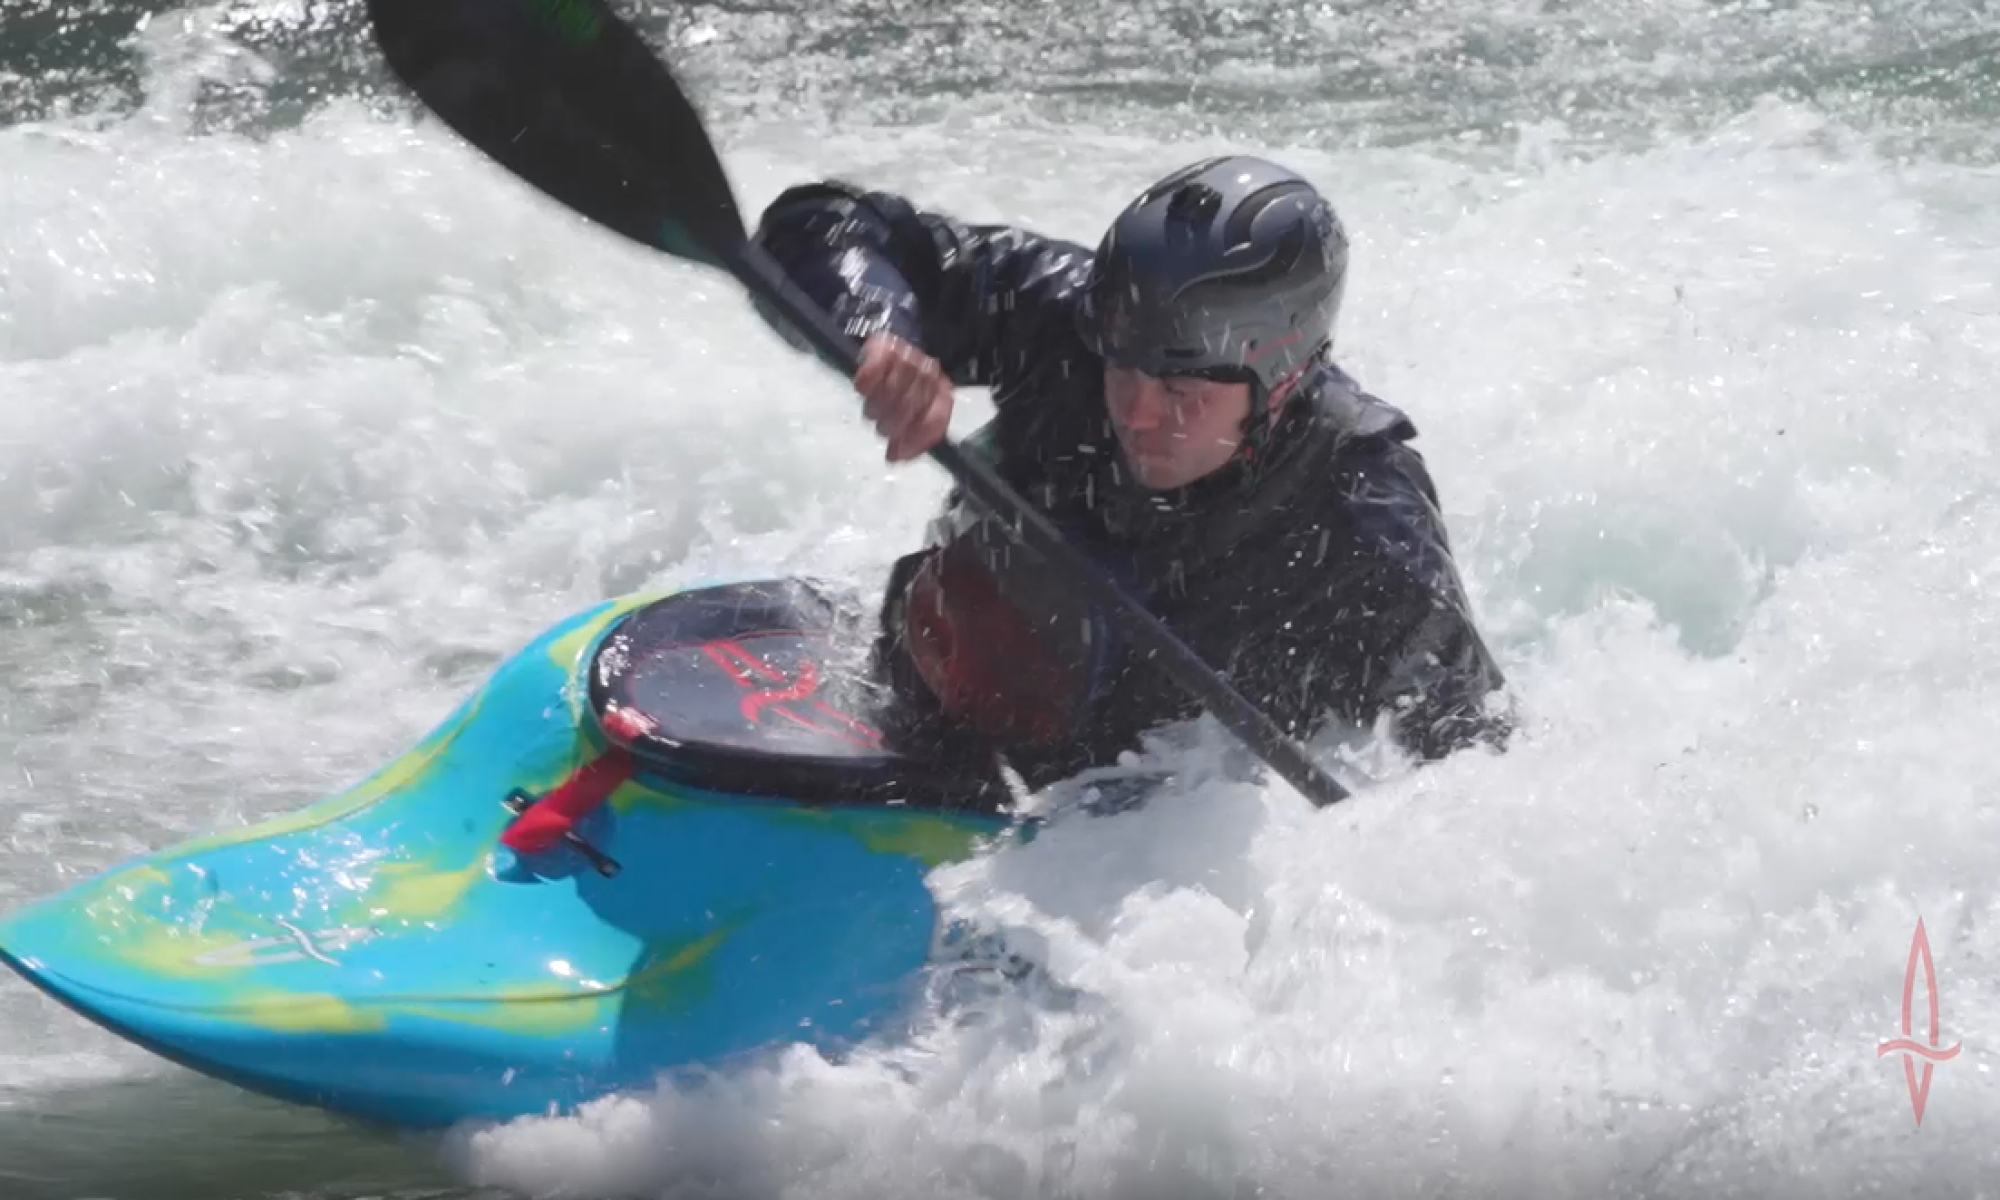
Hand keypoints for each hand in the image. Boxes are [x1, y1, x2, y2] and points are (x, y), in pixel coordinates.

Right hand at [853, 332, 952, 461]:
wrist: (896, 329)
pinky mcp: (884, 345)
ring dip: (876, 407)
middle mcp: (929, 373)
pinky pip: (871, 372)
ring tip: (875, 407)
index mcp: (942, 390)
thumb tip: (894, 457)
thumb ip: (913, 435)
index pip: (934, 420)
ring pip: (887, 396)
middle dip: (891, 425)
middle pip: (906, 412)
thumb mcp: (919, 407)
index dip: (915, 440)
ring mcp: (908, 358)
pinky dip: (866, 382)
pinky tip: (863, 388)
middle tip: (884, 425)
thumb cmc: (905, 380)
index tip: (896, 454)